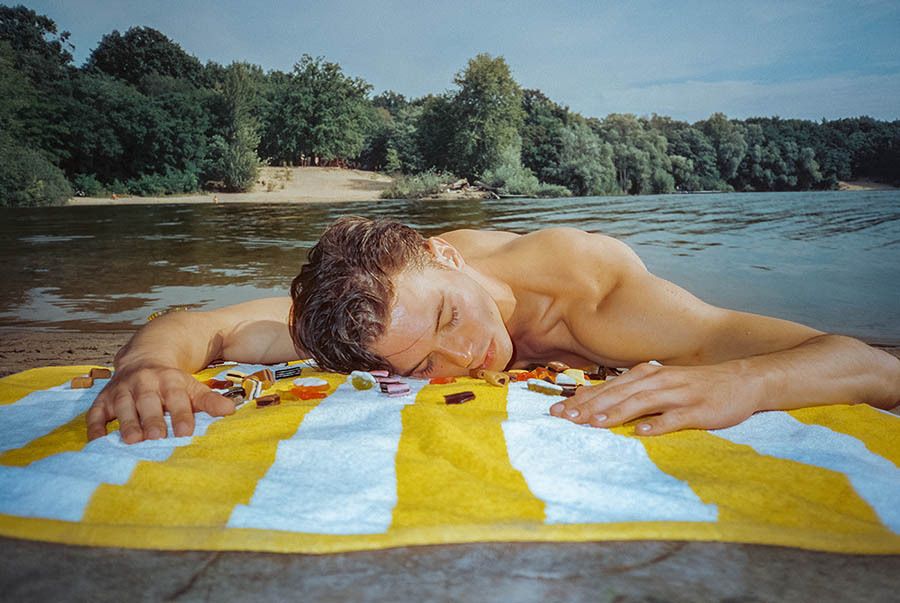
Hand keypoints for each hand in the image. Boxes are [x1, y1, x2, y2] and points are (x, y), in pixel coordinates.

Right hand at [86, 363, 235, 442]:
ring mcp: (122, 389)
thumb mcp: (192, 387)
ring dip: (127, 422)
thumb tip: (230, 410)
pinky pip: (96, 412)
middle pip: (148, 402)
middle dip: (152, 419)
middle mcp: (144, 383)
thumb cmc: (171, 382)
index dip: (181, 414)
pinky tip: (97, 441)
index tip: (185, 432)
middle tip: (156, 437)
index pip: (176, 398)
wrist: (143, 357)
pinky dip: (95, 426)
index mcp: (168, 380)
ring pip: (123, 406)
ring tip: (131, 441)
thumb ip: (209, 401)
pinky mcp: (103, 398)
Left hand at [548, 362, 762, 434]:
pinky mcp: (699, 409)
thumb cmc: (694, 386)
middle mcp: (658, 380)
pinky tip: (641, 432)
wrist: (743, 380)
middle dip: (590, 407)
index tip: (556, 412)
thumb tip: (592, 400)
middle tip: (565, 420)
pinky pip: (676, 417)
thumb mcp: (658, 383)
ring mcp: (679, 393)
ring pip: (642, 402)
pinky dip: (658, 424)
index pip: (607, 387)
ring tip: (595, 425)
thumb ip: (628, 391)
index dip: (581, 400)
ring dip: (616, 413)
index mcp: (646, 375)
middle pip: (618, 394)